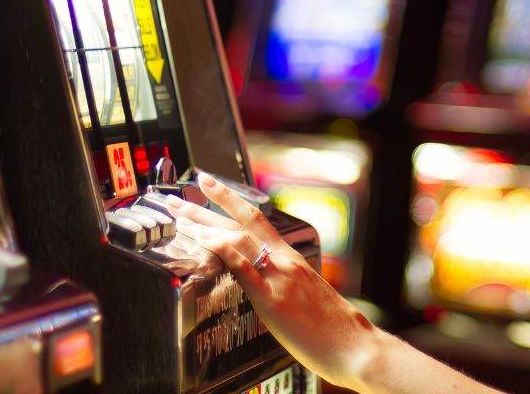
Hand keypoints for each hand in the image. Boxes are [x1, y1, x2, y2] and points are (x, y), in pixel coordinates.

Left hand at [164, 172, 382, 388]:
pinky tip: (206, 242)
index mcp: (291, 258)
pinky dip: (225, 252)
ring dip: (205, 226)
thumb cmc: (330, 327)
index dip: (229, 200)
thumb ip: (281, 281)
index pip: (256, 219)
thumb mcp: (303, 293)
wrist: (352, 343)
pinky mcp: (273, 300)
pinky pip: (246, 270)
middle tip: (177, 200)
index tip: (207, 185)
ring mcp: (279, 278)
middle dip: (205, 210)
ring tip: (179, 217)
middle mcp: (285, 260)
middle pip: (241, 225)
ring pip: (239, 241)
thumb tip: (259, 280)